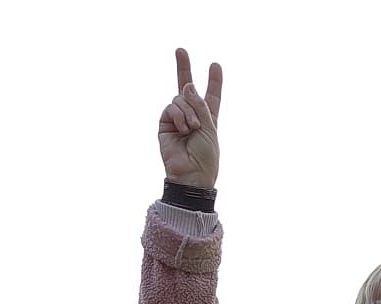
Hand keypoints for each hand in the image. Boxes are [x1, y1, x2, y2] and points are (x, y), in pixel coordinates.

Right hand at [158, 47, 222, 189]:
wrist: (191, 175)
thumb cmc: (205, 156)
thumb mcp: (210, 128)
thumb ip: (200, 105)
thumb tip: (187, 84)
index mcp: (208, 119)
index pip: (212, 97)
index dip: (214, 82)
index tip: (215, 65)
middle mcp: (191, 115)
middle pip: (186, 88)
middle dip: (183, 68)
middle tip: (180, 50)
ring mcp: (176, 118)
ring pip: (180, 98)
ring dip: (188, 111)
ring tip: (192, 129)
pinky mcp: (164, 123)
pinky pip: (171, 108)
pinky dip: (179, 116)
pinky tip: (183, 130)